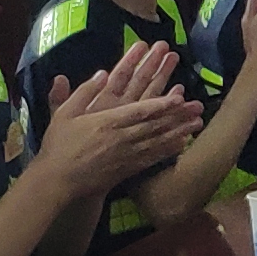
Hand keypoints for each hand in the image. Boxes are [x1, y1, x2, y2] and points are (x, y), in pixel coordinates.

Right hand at [34, 42, 205, 195]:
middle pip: (155, 126)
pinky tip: (182, 144)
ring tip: (198, 123)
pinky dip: (168, 151)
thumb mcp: (64, 115)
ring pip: (158, 141)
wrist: (58, 181)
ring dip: (180, 132)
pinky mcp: (127, 169)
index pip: (139, 111)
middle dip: (178, 116)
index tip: (179, 97)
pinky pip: (152, 158)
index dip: (161, 104)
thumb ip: (83, 93)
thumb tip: (102, 73)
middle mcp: (121, 139)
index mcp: (107, 123)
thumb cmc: (59, 146)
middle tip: (199, 107)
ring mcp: (126, 155)